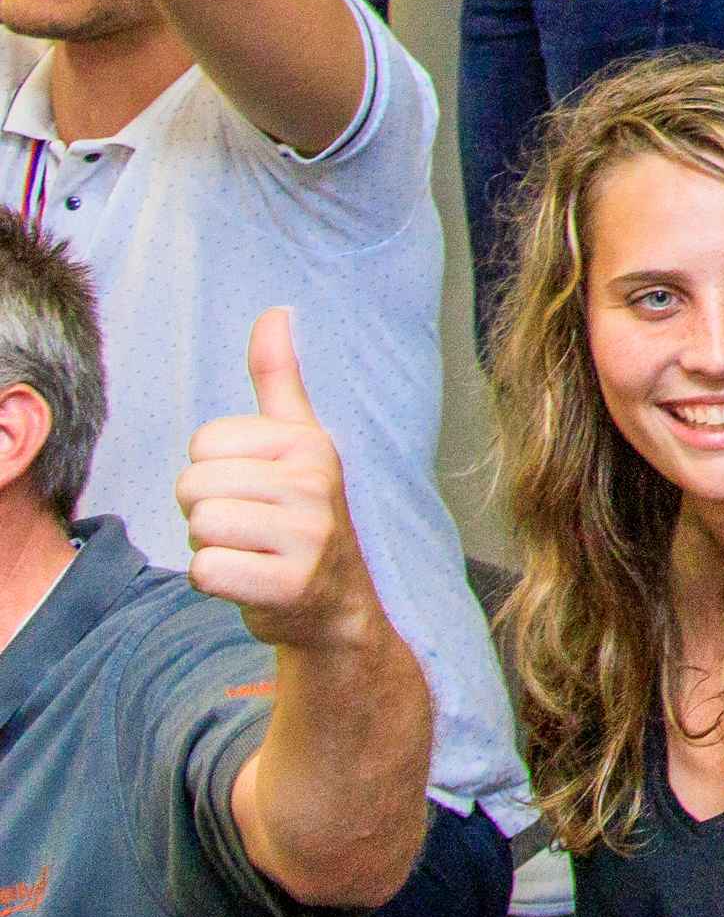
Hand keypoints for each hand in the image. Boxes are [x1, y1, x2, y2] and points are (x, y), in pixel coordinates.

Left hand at [175, 310, 386, 651]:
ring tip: (249, 552)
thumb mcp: (300, 443)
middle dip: (205, 512)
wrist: (338, 605)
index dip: (214, 471)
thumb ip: (280, 378)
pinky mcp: (288, 585)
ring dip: (209, 546)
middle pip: (193, 485)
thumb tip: (276, 311)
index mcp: (311, 444)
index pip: (204, 443)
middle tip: (248, 528)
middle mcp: (315, 484)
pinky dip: (214, 581)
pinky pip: (204, 570)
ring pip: (198, 526)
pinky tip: (248, 581)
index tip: (254, 490)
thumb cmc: (302, 517)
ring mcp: (306, 537)